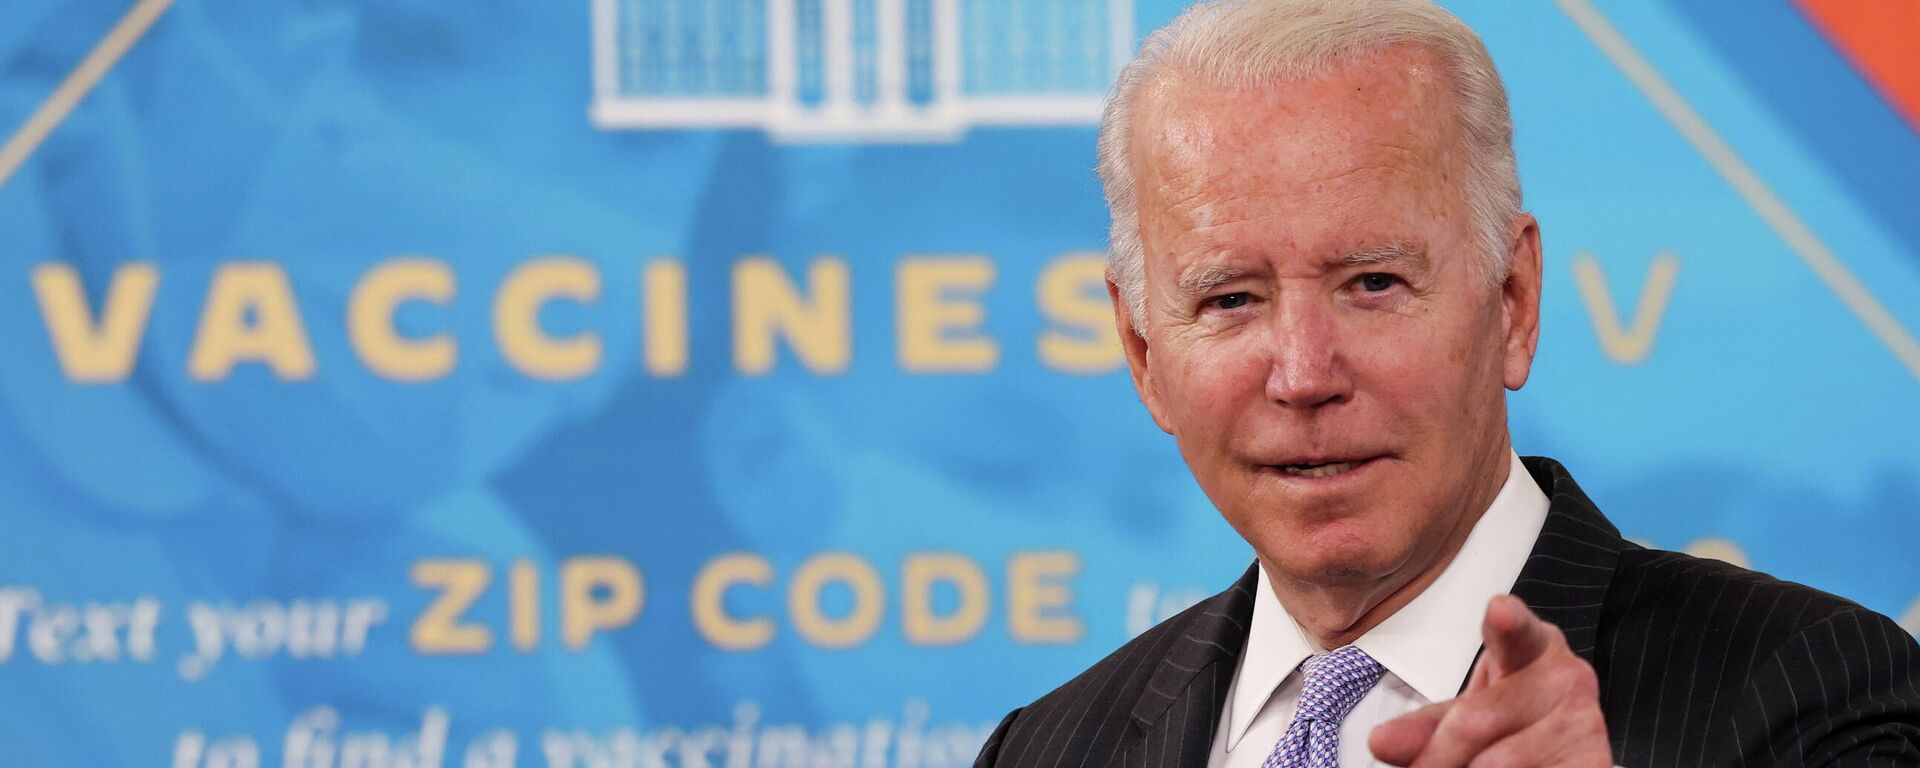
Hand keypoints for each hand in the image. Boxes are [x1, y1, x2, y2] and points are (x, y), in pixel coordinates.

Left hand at [1368, 594, 1611, 766]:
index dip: (1507, 622)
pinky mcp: (1593, 760)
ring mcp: (1585, 721)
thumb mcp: (1463, 716)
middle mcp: (1566, 676)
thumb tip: (1381, 742)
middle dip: (1437, 757)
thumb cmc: (1511, 722)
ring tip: (1469, 767)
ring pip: (1496, 762)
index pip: (1517, 631)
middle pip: (1476, 720)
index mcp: (1530, 645)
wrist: (1558, 755)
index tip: (1499, 612)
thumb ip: (1423, 726)